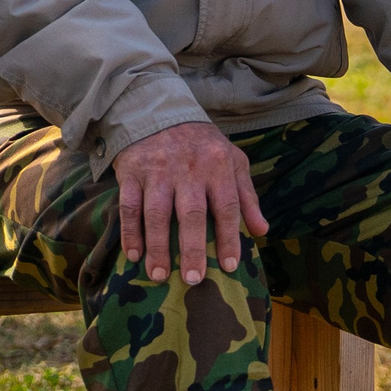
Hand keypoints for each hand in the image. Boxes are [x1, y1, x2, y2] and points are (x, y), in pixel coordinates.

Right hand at [112, 121, 268, 285]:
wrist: (157, 110)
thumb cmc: (200, 143)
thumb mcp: (232, 160)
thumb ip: (246, 195)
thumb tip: (261, 231)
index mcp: (217, 166)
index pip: (227, 207)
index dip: (229, 238)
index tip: (230, 267)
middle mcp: (188, 168)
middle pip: (191, 213)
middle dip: (192, 249)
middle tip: (194, 280)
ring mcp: (157, 170)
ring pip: (157, 213)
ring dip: (158, 246)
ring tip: (159, 275)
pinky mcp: (131, 171)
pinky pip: (129, 205)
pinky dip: (130, 231)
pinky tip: (134, 255)